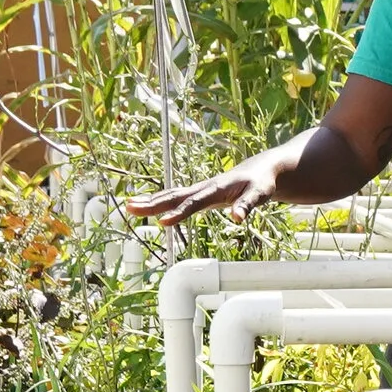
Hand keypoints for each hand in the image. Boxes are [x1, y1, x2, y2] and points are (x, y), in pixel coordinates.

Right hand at [132, 152, 285, 228]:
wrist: (262, 169)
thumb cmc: (261, 182)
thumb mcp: (260, 194)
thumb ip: (248, 205)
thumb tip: (238, 218)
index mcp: (216, 189)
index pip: (194, 203)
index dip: (179, 213)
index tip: (162, 222)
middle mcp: (204, 188)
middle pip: (175, 196)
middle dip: (152, 203)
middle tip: (130, 208)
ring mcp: (200, 189)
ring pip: (171, 194)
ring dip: (151, 200)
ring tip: (129, 206)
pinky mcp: (200, 193)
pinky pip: (176, 196)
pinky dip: (160, 200)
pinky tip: (147, 205)